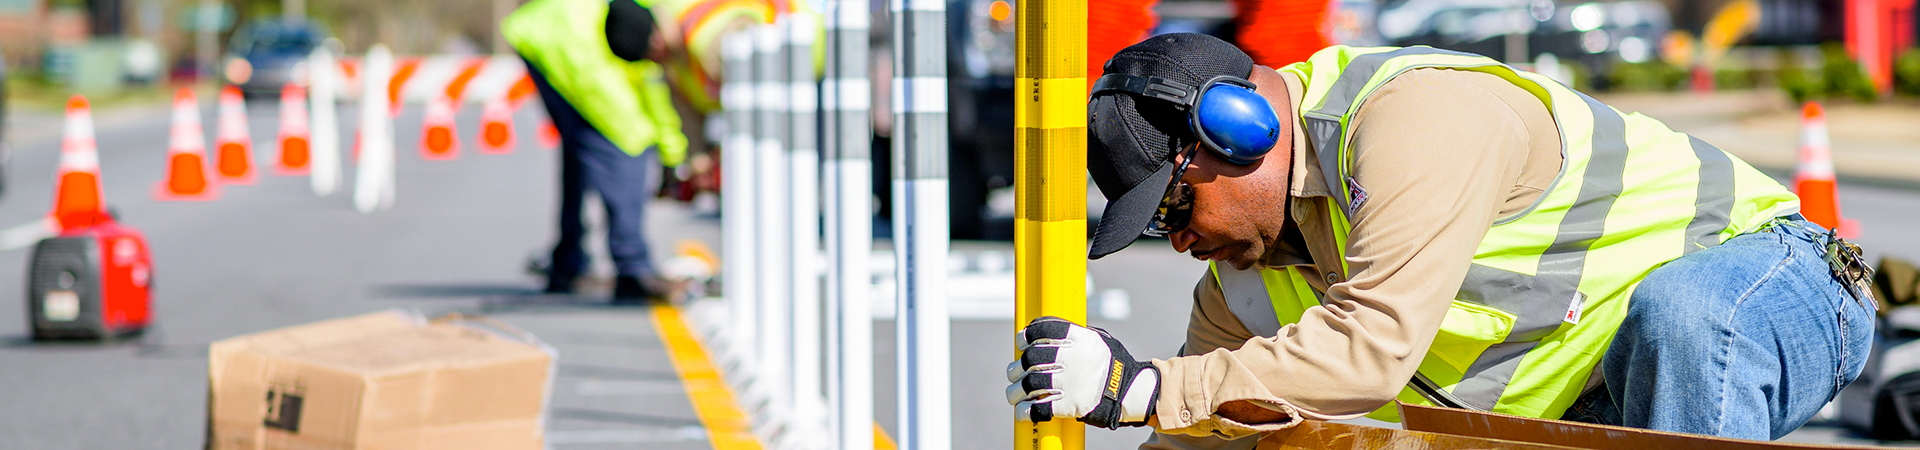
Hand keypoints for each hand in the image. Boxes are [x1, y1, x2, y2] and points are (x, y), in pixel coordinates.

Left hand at [1006, 316, 1158, 428]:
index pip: (1043, 329)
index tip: (1022, 342)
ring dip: (1016, 391)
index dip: (1027, 336)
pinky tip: (1023, 412)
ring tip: (1014, 394)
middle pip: (1031, 358)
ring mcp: (1070, 382)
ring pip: (1030, 384)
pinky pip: (1039, 409)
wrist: (1134, 393)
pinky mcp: (1070, 406)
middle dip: (1017, 367)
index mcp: (1079, 338)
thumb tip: (1048, 334)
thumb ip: (1075, 336)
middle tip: (1015, 373)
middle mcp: (1072, 358)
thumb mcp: (1099, 341)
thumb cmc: (1116, 365)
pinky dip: (1026, 412)